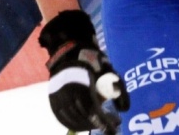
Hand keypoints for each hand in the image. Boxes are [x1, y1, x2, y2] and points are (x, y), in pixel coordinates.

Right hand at [39, 10, 128, 132]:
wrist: (71, 52)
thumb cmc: (93, 62)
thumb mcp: (109, 72)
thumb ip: (119, 89)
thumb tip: (124, 109)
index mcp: (83, 87)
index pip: (93, 111)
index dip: (104, 122)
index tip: (115, 126)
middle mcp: (69, 94)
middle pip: (83, 118)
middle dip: (98, 124)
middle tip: (109, 125)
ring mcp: (59, 97)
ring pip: (72, 119)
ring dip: (85, 124)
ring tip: (97, 123)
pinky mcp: (53, 99)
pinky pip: (61, 117)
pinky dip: (72, 123)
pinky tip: (82, 124)